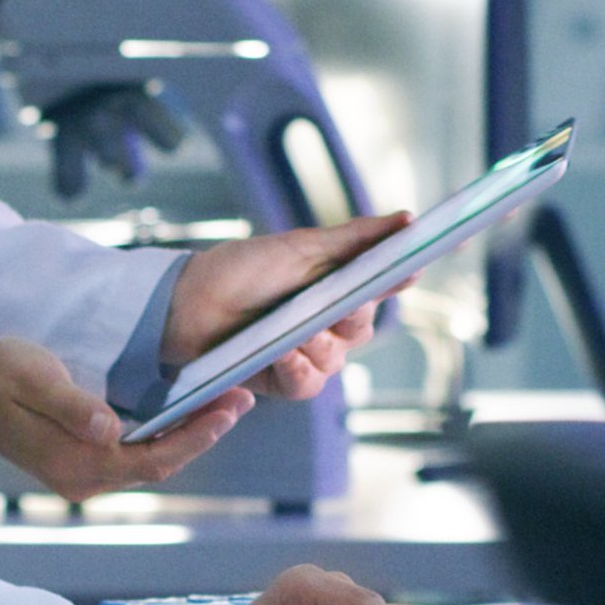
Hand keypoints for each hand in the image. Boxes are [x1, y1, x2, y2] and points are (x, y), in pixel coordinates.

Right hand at [0, 336, 250, 499]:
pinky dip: (166, 437)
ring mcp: (83, 476)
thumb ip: (72, 405)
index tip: (230, 408)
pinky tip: (187, 415)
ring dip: (189, 436)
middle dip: (204, 434)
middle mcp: (84, 480)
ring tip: (226, 405)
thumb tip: (109, 428)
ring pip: (150, 463)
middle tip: (241, 399)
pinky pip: (135, 457)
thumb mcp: (35, 378)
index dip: (197, 437)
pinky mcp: (81, 464)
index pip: (154, 459)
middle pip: (160, 465)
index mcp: (77, 463)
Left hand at [167, 213, 410, 403]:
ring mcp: (305, 353)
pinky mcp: (282, 380)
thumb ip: (356, 238)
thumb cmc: (241, 269)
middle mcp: (325, 321)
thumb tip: (407, 220)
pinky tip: (281, 355)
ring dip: (314, 344)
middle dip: (349, 317)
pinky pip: (308, 384)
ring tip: (289, 331)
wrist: (187, 302)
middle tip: (334, 305)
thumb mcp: (301, 246)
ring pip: (335, 359)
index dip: (402, 275)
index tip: (416, 266)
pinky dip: (296, 369)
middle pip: (362, 328)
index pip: (381, 283)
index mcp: (335, 284)